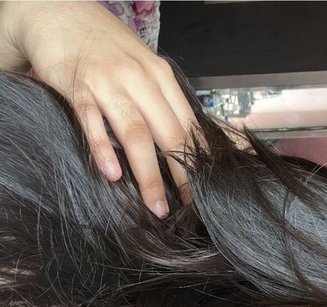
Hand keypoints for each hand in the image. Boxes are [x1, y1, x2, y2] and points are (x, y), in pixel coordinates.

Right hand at [9, 1, 195, 217]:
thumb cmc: (105, 46)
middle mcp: (140, 79)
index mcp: (161, 77)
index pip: (189, 125)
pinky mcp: (77, 86)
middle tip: (191, 208)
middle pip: (169, 134)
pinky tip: (111, 175)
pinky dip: (102, 148)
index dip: (201, 160)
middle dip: (183, 175)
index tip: (211, 188)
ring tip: (156, 206)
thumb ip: (164, 100)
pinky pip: (92, 121)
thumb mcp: (144, 68)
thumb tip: (192, 136)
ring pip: (136, 134)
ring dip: (148, 175)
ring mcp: (109, 83)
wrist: (56, 9)